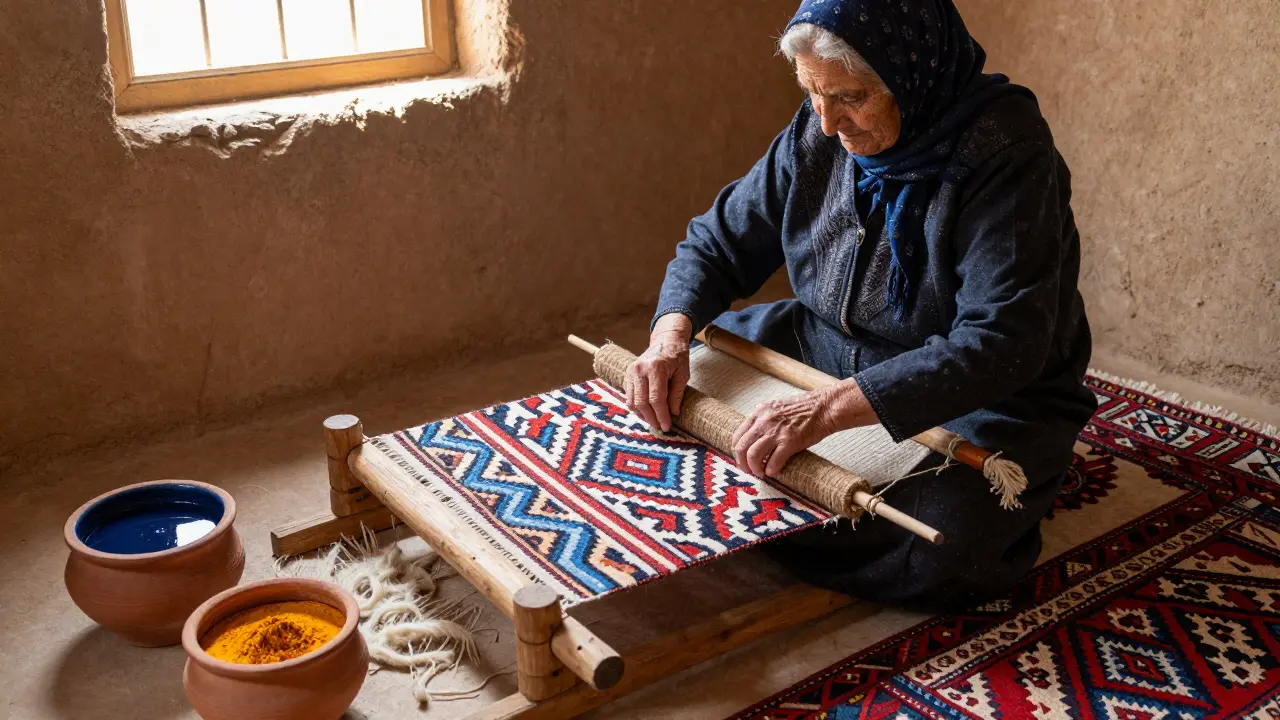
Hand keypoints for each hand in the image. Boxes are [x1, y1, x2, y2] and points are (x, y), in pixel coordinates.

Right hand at [625, 314, 692, 432]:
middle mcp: (640, 370)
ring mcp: (631, 372)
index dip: (661, 415)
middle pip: (642, 403)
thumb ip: (677, 394)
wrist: (666, 340)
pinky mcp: (627, 374)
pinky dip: (637, 406)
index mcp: (655, 368)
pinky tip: (646, 412)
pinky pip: (629, 396)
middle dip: (651, 418)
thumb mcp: (683, 374)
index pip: (656, 399)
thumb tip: (673, 413)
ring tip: (653, 421)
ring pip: (632, 401)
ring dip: (642, 415)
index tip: (667, 426)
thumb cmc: (677, 356)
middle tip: (660, 427)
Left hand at [732, 380, 867, 476]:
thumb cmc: (804, 409)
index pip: (738, 436)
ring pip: (753, 456)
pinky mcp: (790, 442)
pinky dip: (771, 470)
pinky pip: (773, 462)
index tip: (742, 460)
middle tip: (749, 471)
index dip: (737, 452)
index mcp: (759, 413)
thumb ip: (763, 420)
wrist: (825, 407)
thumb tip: (754, 437)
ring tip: (761, 473)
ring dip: (755, 469)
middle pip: (742, 448)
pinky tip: (773, 472)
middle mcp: (764, 421)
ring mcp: (776, 432)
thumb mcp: (776, 408)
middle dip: (743, 464)